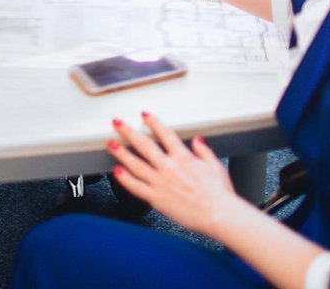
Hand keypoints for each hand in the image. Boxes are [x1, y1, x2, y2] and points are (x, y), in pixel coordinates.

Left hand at [108, 113, 249, 239]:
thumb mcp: (215, 165)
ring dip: (121, 152)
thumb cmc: (219, 194)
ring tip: (110, 143)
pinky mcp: (156, 199)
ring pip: (135, 164)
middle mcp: (169, 167)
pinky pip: (136, 187)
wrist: (219, 214)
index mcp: (183, 158)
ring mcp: (161, 183)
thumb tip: (197, 140)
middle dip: (129, 131)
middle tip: (118, 123)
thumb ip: (203, 150)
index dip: (153, 122)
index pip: (165, 134)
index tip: (144, 115)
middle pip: (144, 145)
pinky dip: (124, 178)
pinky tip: (116, 171)